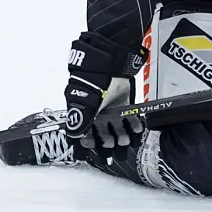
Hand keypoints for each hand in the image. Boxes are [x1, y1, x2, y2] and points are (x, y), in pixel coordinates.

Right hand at [64, 32, 147, 148]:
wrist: (108, 65)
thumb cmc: (92, 83)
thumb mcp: (84, 103)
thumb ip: (80, 120)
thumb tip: (75, 137)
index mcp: (84, 114)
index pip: (84, 133)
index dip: (89, 141)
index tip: (94, 147)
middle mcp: (97, 114)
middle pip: (102, 133)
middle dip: (108, 141)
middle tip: (113, 143)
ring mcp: (111, 109)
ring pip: (117, 128)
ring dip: (122, 136)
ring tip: (126, 139)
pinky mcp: (124, 104)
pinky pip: (129, 118)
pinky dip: (134, 124)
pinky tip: (137, 128)